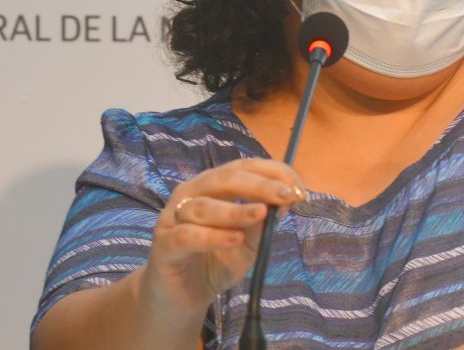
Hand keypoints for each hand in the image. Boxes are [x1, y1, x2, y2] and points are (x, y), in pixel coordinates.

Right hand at [138, 158, 305, 319]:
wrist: (183, 296)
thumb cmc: (217, 261)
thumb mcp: (249, 241)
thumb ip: (263, 221)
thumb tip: (285, 200)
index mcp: (213, 186)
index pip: (244, 168)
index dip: (273, 173)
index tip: (298, 188)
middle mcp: (191, 194)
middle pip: (225, 179)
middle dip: (259, 185)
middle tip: (286, 196)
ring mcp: (173, 218)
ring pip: (204, 206)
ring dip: (236, 210)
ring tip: (262, 215)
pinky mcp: (164, 245)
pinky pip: (187, 235)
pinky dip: (213, 236)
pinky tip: (235, 239)